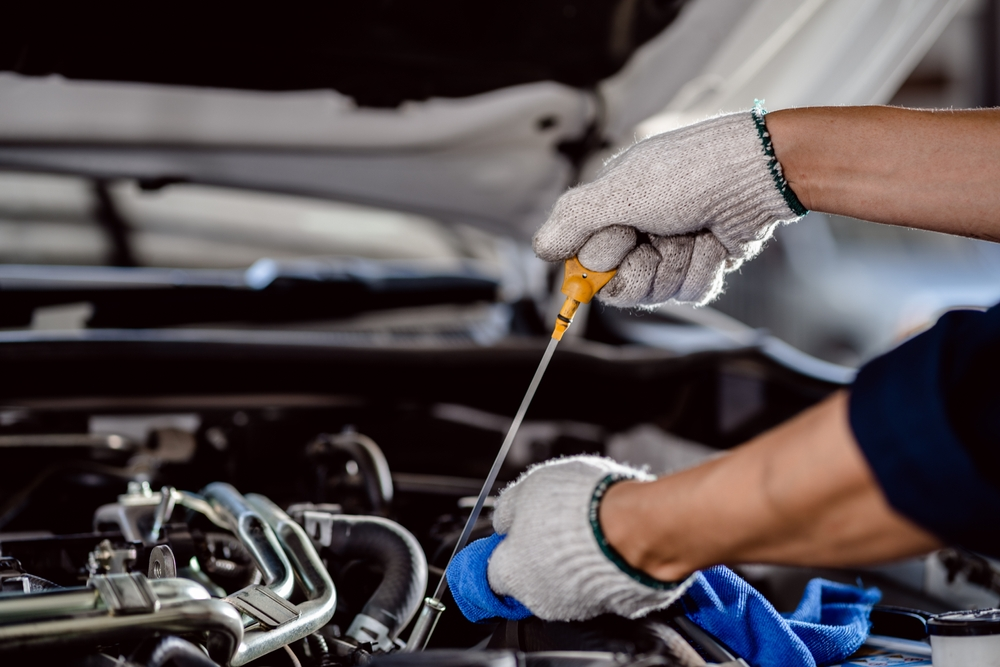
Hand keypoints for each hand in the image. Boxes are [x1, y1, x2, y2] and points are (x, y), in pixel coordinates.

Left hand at [482, 456, 692, 620]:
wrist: (638, 526)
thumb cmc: (581, 507)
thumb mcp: (529, 488)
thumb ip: (508, 508)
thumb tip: (504, 519)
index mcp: (513, 572)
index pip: (492, 571)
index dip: (503, 548)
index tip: (511, 535)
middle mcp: (540, 598)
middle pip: (529, 579)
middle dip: (538, 554)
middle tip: (553, 525)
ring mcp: (577, 606)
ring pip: (563, 584)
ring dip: (569, 562)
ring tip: (584, 530)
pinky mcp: (610, 606)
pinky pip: (596, 586)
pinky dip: (598, 569)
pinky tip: (605, 544)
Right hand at [533, 109, 805, 306]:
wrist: (757, 173)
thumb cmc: (689, 171)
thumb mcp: (620, 190)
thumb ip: (574, 219)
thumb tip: (541, 248)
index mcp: (613, 210)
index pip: (586, 262)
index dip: (599, 263)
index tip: (619, 244)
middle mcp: (639, 231)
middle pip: (619, 286)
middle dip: (642, 265)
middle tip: (656, 234)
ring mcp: (672, 249)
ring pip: (657, 292)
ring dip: (676, 263)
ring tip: (691, 232)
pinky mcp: (702, 265)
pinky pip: (690, 292)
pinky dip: (703, 268)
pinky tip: (712, 241)